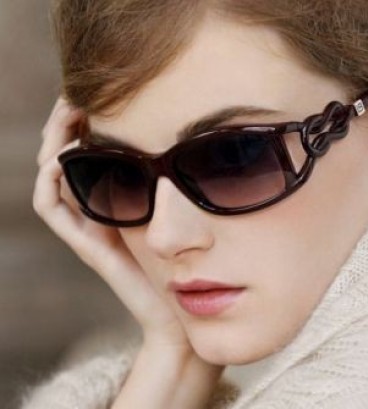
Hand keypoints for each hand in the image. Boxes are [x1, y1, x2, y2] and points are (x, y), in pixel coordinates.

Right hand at [33, 97, 223, 407]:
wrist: (183, 314)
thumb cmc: (194, 263)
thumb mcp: (190, 208)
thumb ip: (186, 180)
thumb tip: (199, 138)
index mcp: (122, 193)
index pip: (92, 146)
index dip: (89, 116)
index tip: (103, 89)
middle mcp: (100, 204)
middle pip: (67, 152)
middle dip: (69, 118)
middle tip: (82, 91)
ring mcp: (91, 223)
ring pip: (53, 173)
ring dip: (55, 138)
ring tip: (72, 110)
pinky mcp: (90, 243)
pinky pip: (52, 206)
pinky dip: (52, 177)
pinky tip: (67, 154)